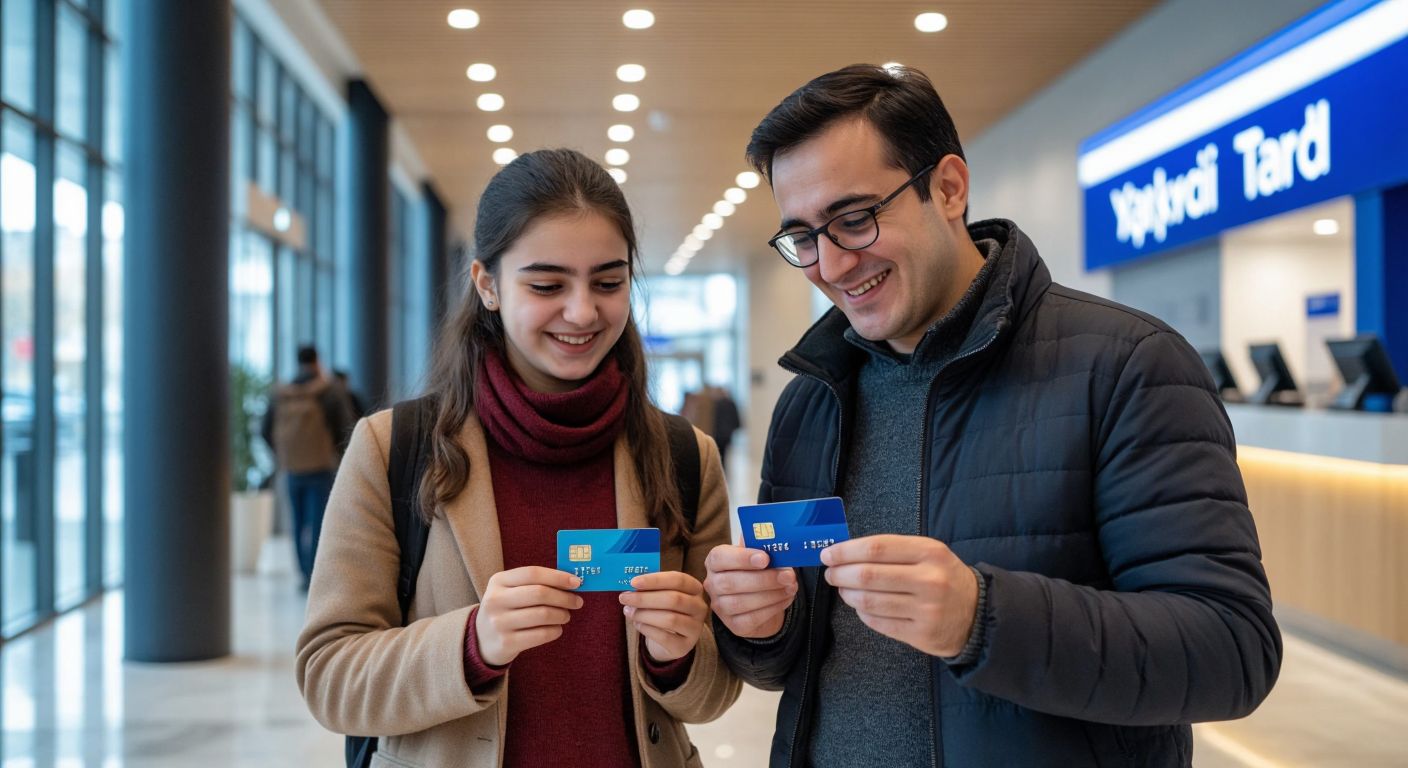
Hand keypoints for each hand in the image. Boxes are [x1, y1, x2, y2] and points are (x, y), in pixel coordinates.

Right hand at [474, 566, 582, 666]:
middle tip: (577, 602)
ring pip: (543, 615)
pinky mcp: (506, 642)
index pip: (532, 573)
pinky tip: (557, 629)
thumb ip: (535, 583)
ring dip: (562, 614)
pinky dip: (555, 631)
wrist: (482, 639)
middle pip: (539, 593)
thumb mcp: (510, 591)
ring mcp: (499, 622)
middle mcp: (495, 600)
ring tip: (566, 615)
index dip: (557, 576)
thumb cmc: (507, 609)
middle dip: (564, 597)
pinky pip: (541, 635)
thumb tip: (571, 582)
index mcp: (498, 581)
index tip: (577, 582)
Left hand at [619, 571, 709, 661]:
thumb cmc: (663, 610)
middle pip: (674, 599)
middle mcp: (699, 607)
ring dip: (644, 614)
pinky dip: (647, 629)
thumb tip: (631, 586)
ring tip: (628, 612)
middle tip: (624, 597)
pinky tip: (637, 623)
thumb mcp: (660, 595)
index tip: (634, 582)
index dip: (656, 580)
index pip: (678, 580)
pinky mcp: (684, 646)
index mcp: (694, 588)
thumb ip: (650, 588)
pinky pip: (664, 637)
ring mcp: (694, 628)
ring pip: (670, 619)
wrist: (669, 640)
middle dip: (645, 598)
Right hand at [703, 544, 797, 638]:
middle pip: (730, 583)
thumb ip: (761, 544)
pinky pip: (752, 619)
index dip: (741, 558)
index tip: (765, 558)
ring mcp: (720, 607)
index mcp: (715, 561)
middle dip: (763, 579)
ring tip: (791, 587)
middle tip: (788, 576)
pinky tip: (786, 598)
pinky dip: (773, 608)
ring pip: (741, 603)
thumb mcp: (758, 553)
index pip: (720, 558)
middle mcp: (712, 583)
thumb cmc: (758, 570)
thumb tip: (773, 533)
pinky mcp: (734, 625)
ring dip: (771, 595)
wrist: (761, 599)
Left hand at [821, 535, 977, 657]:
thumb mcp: (929, 553)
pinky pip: (879, 623)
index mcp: (930, 552)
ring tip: (843, 590)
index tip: (828, 554)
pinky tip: (860, 606)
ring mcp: (926, 610)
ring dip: (848, 595)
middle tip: (830, 574)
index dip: (846, 551)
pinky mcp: (921, 634)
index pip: (877, 548)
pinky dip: (862, 613)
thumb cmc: (944, 577)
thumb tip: (846, 553)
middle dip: (841, 574)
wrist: (978, 614)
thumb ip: (893, 551)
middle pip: (868, 576)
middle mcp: (929, 580)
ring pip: (870, 601)